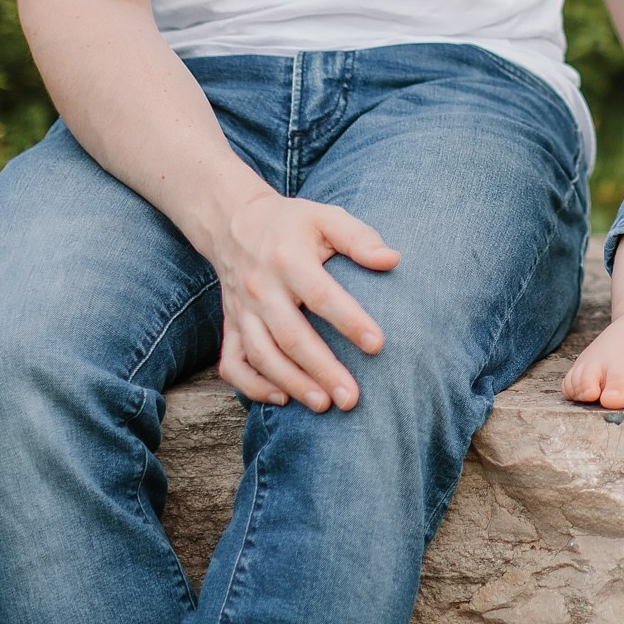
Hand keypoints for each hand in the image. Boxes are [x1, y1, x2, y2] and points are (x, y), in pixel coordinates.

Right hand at [209, 189, 400, 411]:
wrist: (234, 223)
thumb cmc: (293, 223)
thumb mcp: (326, 217)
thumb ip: (359, 238)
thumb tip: (392, 259)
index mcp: (288, 258)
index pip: (321, 295)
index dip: (350, 321)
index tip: (378, 345)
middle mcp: (261, 288)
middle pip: (291, 336)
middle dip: (322, 370)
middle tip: (352, 398)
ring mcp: (241, 310)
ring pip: (262, 356)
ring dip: (292, 383)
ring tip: (324, 405)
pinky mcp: (230, 325)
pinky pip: (232, 363)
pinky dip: (251, 386)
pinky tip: (281, 399)